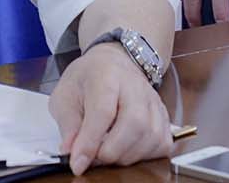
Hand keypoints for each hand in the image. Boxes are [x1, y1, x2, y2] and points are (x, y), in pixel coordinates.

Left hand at [50, 43, 172, 174]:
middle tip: (94, 158)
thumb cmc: (87, 80)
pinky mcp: (164, 115)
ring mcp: (153, 100)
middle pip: (135, 123)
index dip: (90, 142)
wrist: (112, 65)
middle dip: (112, 151)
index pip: (103, 111)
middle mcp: (135, 85)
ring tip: (108, 153)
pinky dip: (145, 156)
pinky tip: (127, 151)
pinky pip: (163, 143)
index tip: (78, 164)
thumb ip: (68, 125)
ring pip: (152, 136)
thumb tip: (72, 154)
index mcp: (106, 74)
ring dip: (128, 156)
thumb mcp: (65, 95)